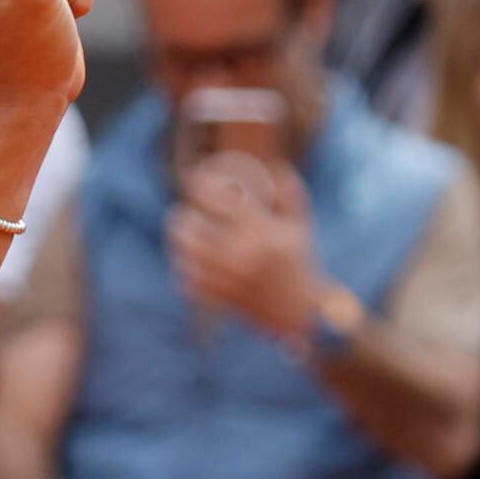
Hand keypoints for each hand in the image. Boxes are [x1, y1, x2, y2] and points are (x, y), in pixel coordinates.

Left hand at [168, 157, 323, 341]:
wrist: (299, 312)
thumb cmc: (300, 264)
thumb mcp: (301, 226)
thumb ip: (289, 194)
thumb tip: (274, 166)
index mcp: (261, 232)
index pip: (222, 200)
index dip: (202, 185)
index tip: (193, 178)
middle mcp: (241, 253)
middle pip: (194, 226)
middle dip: (183, 216)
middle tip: (182, 212)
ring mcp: (228, 277)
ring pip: (185, 253)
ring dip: (178, 240)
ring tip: (179, 233)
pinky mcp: (220, 297)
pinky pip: (189, 279)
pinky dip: (184, 267)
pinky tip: (184, 260)